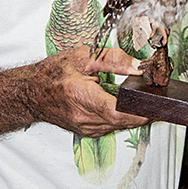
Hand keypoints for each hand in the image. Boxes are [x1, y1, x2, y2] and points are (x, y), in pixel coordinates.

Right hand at [28, 46, 147, 136]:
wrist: (31, 93)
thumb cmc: (53, 73)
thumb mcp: (82, 56)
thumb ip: (113, 60)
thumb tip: (138, 66)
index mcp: (80, 95)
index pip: (116, 111)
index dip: (139, 110)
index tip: (154, 103)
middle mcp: (83, 116)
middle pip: (122, 121)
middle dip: (142, 111)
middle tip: (156, 99)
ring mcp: (85, 127)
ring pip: (119, 126)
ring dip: (132, 115)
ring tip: (141, 100)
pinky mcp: (87, 132)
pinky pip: (111, 127)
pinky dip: (120, 117)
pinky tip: (123, 106)